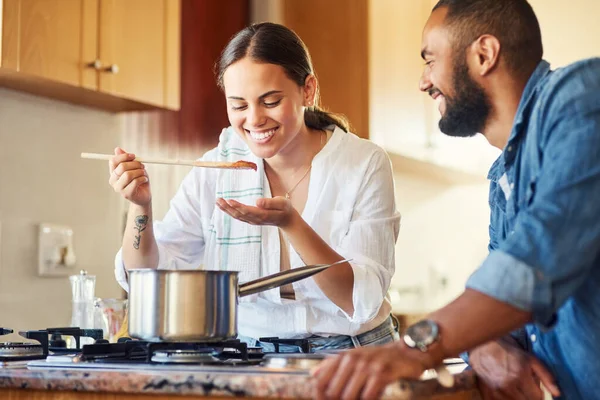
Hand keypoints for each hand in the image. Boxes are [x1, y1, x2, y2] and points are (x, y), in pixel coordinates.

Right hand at [108, 147, 150, 205]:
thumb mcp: (134, 168)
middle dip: (135, 164)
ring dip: (140, 172)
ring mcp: (119, 188)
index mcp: (113, 173)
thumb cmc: (139, 180)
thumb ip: (127, 159)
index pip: (113, 161)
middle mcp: (113, 181)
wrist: (144, 196)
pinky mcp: (126, 194)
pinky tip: (145, 180)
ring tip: (144, 174)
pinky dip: (143, 178)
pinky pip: (135, 182)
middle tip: (142, 166)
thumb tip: (117, 149)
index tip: (134, 156)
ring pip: (128, 174)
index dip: (124, 156)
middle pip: (121, 167)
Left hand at [215, 196, 295, 227]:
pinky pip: (239, 217)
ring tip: (218, 202)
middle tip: (218, 200)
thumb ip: (270, 203)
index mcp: (263, 215)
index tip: (229, 200)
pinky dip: (231, 212)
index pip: (248, 211)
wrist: (287, 220)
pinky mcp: (251, 220)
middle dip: (228, 208)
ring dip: (227, 210)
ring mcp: (253, 221)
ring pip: (237, 216)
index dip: (238, 206)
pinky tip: (225, 207)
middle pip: (239, 214)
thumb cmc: (285, 209)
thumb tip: (257, 202)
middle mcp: (256, 219)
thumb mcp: (282, 203)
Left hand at [311, 341, 426, 399]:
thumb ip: (333, 365)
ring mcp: (367, 366)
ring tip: (362, 397)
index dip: (321, 397)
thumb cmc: (378, 358)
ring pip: (349, 396)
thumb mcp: (354, 356)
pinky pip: (368, 397)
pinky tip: (374, 396)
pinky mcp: (382, 373)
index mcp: (343, 357)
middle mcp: (353, 359)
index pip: (320, 381)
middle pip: (333, 393)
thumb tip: (312, 374)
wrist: (407, 353)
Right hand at [469, 337, 560, 399]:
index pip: (537, 398)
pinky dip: (505, 399)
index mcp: (520, 376)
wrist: (484, 348)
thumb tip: (558, 394)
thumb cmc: (509, 352)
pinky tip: (506, 391)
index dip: (538, 394)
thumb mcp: (531, 359)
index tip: (534, 388)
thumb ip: (546, 376)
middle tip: (524, 387)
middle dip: (528, 396)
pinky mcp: (487, 394)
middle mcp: (507, 386)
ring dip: (517, 398)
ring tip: (515, 388)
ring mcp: (496, 391)